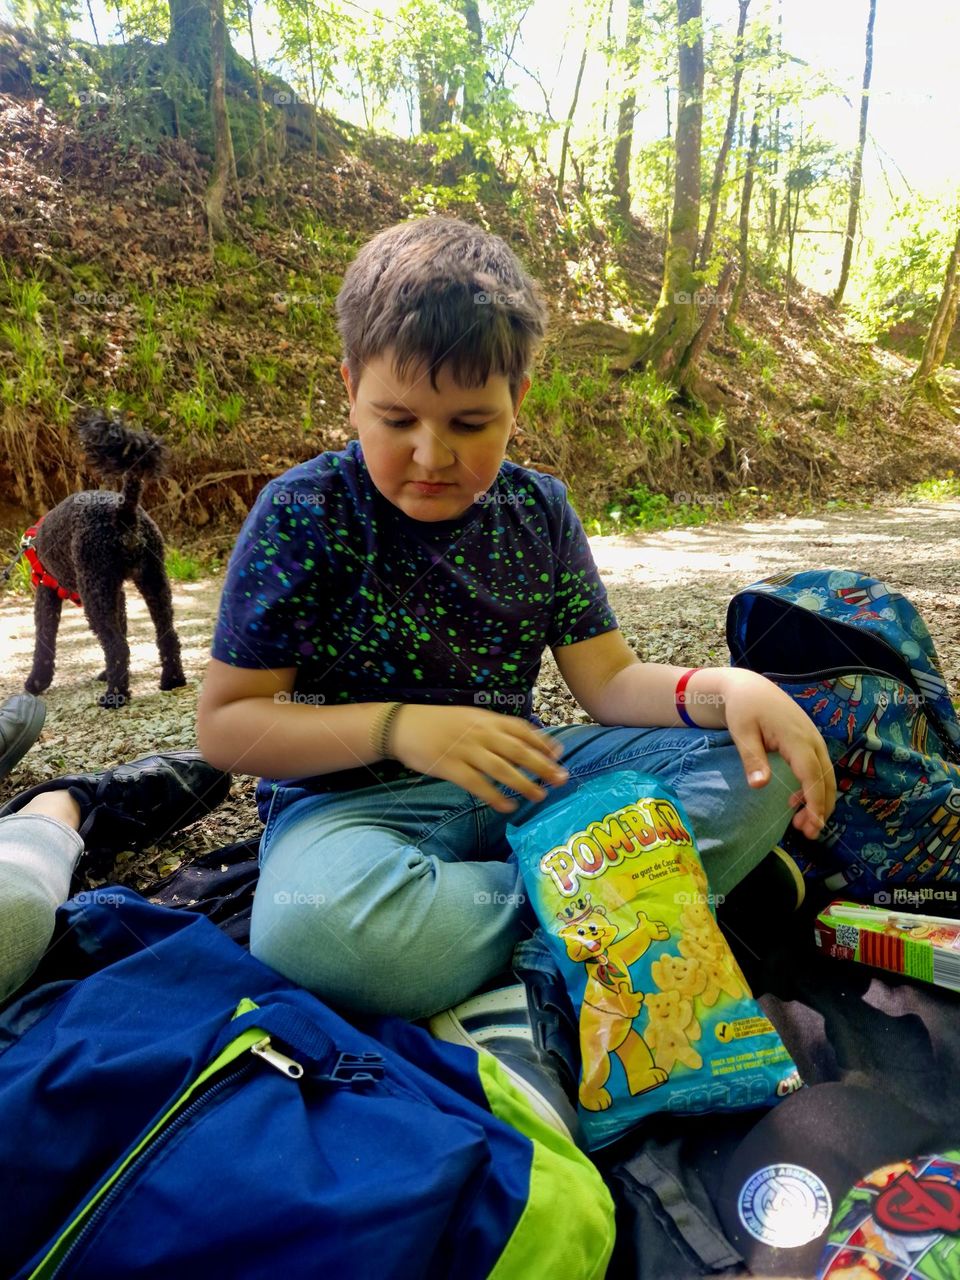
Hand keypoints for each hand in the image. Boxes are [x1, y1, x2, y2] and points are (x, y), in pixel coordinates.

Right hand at [388, 704, 568, 813]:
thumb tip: (524, 744)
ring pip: (502, 768)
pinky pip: (478, 784)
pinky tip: (507, 806)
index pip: (522, 729)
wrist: (404, 726)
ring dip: (524, 783)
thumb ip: (495, 729)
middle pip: (518, 750)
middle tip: (562, 779)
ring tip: (539, 795)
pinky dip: (495, 796)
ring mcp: (466, 750)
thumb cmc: (440, 724)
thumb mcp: (470, 718)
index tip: (559, 755)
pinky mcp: (451, 767)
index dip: (542, 743)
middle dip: (543, 765)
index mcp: (486, 719)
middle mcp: (481, 733)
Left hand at [717, 668, 836, 839]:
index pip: (812, 774)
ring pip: (827, 776)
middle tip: (807, 833)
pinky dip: (816, 788)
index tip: (813, 824)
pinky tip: (797, 802)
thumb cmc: (744, 708)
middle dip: (822, 807)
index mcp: (796, 737)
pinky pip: (820, 769)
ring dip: (820, 801)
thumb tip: (759, 786)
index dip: (815, 801)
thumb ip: (752, 758)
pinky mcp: (811, 742)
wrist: (750, 687)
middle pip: (826, 778)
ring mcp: (814, 740)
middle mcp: (812, 739)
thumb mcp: (742, 732)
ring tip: (802, 824)